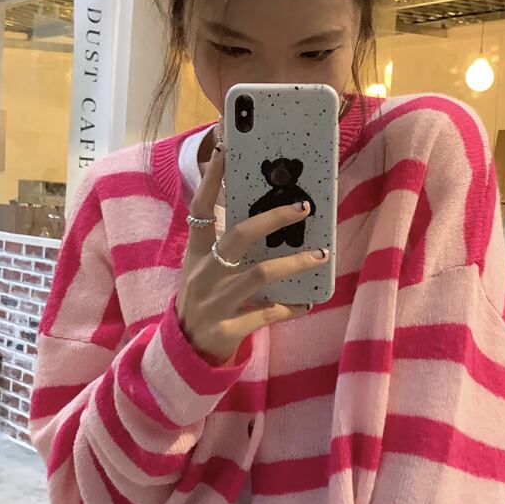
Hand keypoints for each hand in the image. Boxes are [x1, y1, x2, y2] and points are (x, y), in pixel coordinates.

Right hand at [175, 143, 327, 363]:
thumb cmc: (203, 300)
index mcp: (196, 253)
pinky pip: (266, 314)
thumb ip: (225, 244)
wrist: (184, 351)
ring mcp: (214, 302)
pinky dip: (291, 307)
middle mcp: (204, 273)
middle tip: (304, 208)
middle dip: (273, 218)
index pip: (201, 209)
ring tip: (320, 256)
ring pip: (260, 274)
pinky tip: (308, 303)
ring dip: (295, 263)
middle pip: (238, 235)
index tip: (225, 151)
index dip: (211, 180)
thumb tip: (263, 213)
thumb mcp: (204, 269)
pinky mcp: (227, 329)